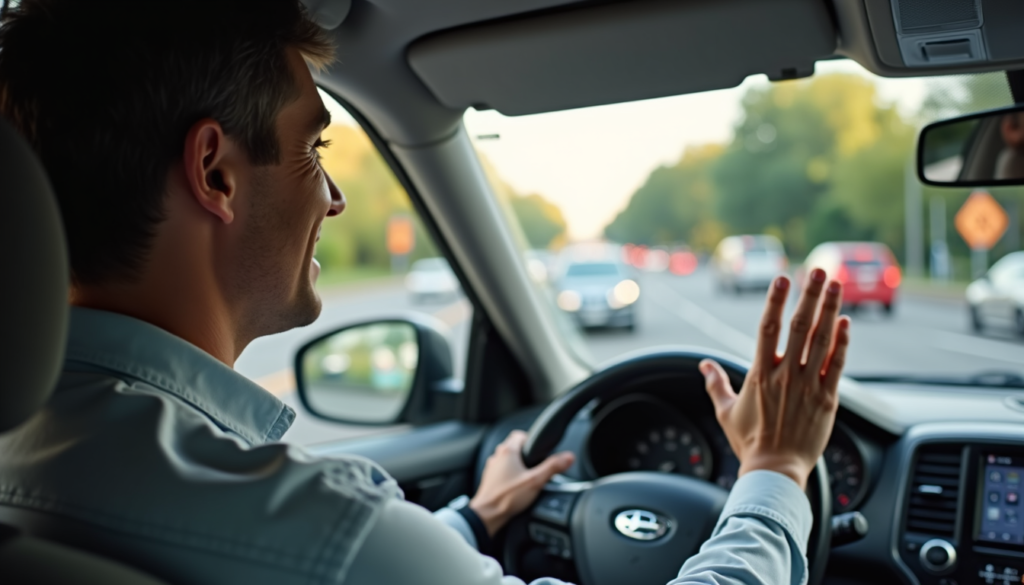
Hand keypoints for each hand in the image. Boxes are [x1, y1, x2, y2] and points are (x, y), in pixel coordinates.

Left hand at [470, 430, 574, 535]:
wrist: (487, 515)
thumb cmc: (506, 498)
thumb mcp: (535, 481)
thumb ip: (552, 467)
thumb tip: (568, 457)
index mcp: (507, 452)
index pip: (519, 434)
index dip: (531, 440)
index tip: (539, 449)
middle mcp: (497, 457)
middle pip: (513, 447)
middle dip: (526, 454)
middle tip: (536, 464)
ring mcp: (491, 469)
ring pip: (507, 460)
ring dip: (517, 465)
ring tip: (528, 476)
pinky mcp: (489, 480)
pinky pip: (501, 472)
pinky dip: (510, 475)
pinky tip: (517, 486)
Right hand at [700, 269, 849, 489]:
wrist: (775, 469)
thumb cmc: (749, 442)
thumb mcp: (725, 411)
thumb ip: (716, 383)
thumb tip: (704, 364)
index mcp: (760, 373)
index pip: (767, 327)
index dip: (775, 300)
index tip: (782, 278)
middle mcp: (785, 374)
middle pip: (800, 326)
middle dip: (810, 295)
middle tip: (819, 270)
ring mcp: (808, 385)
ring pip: (822, 340)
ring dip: (831, 309)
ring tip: (837, 286)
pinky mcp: (827, 399)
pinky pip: (837, 365)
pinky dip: (842, 343)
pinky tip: (846, 323)